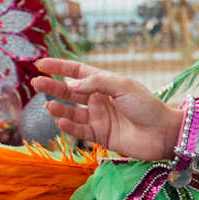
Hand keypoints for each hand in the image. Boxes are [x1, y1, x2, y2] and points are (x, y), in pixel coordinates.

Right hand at [31, 57, 177, 161]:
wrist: (163, 133)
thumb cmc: (147, 106)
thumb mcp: (123, 86)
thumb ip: (96, 83)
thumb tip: (71, 84)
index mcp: (106, 83)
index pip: (78, 72)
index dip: (59, 67)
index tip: (40, 64)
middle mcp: (100, 99)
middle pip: (70, 91)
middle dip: (53, 87)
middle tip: (35, 83)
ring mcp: (99, 118)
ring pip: (72, 111)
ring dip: (59, 107)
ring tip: (48, 104)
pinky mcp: (101, 136)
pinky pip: (80, 130)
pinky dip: (69, 126)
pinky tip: (61, 120)